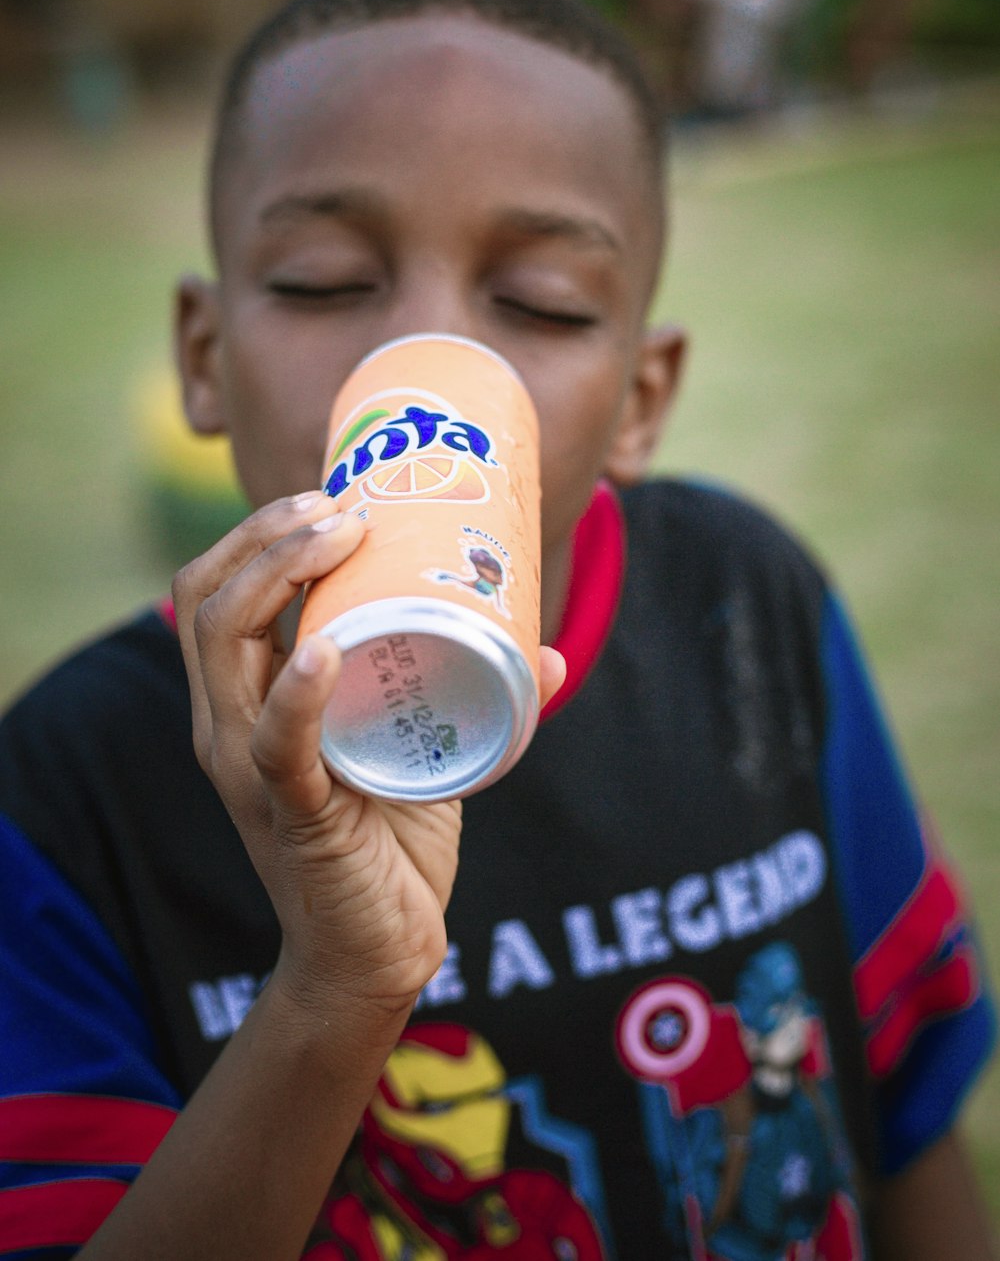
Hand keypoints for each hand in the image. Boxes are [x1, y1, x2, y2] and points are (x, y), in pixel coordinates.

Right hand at [172, 494, 564, 1045]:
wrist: (378, 952)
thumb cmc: (390, 841)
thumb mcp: (417, 746)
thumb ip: (463, 695)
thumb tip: (550, 649)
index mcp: (244, 699)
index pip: (213, 590)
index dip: (259, 531)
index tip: (335, 495)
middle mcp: (227, 724)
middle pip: (207, 597)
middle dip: (269, 533)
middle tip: (345, 505)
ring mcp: (249, 768)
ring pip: (224, 644)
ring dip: (277, 575)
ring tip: (337, 537)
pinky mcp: (290, 813)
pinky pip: (276, 745)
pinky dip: (295, 691)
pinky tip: (319, 649)